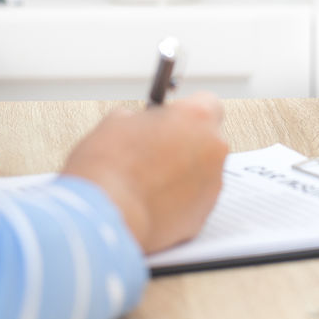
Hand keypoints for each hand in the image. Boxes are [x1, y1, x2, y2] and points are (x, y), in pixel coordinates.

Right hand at [62, 94, 227, 252]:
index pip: (208, 102)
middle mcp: (213, 149)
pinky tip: (150, 201)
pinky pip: (194, 200)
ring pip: (202, 172)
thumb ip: (143, 119)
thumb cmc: (108, 169)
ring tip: (147, 181)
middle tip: (156, 150)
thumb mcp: (117, 122)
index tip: (172, 118)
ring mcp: (212, 184)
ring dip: (182, 173)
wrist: (105, 215)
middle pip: (207, 139)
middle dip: (185, 143)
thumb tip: (142, 124)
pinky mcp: (203, 215)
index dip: (186, 111)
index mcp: (197, 117)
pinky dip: (178, 200)